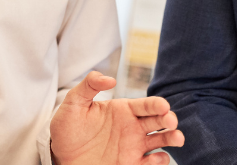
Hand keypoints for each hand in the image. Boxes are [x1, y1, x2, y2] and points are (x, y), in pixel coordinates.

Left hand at [50, 72, 184, 164]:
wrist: (60, 153)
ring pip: (162, 140)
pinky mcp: (131, 163)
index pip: (145, 105)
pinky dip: (160, 161)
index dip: (156, 104)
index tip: (163, 105)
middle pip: (159, 121)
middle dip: (168, 119)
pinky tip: (158, 157)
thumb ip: (90, 85)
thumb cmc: (68, 127)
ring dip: (172, 138)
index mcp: (123, 109)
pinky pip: (152, 163)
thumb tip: (110, 79)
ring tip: (177, 138)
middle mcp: (133, 127)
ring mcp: (134, 146)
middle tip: (170, 121)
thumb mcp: (74, 102)